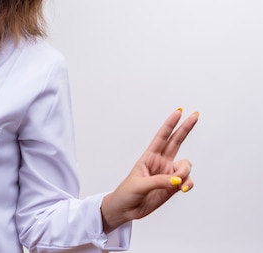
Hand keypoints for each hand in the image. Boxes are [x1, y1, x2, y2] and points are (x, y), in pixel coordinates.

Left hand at [100, 109, 198, 231]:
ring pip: (186, 165)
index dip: (170, 124)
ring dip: (185, 172)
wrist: (126, 209)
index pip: (162, 137)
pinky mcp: (174, 187)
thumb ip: (159, 181)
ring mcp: (168, 174)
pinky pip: (187, 181)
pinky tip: (182, 189)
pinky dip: (188, 184)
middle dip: (186, 128)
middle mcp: (161, 162)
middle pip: (177, 141)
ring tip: (177, 184)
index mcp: (149, 156)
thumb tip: (177, 181)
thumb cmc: (126, 193)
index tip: (179, 112)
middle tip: (195, 115)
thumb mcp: (139, 185)